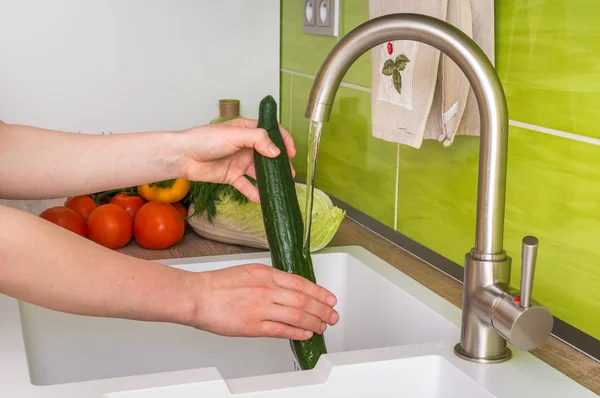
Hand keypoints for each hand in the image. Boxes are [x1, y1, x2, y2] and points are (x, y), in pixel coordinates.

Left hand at [179, 118, 295, 202]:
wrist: (183, 156)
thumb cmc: (204, 139)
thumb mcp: (234, 135)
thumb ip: (258, 140)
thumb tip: (276, 152)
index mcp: (247, 130)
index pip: (272, 132)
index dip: (284, 141)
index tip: (291, 153)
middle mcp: (245, 145)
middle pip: (268, 155)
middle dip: (280, 164)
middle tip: (289, 174)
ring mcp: (239, 161)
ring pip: (259, 172)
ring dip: (270, 180)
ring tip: (280, 188)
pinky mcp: (232, 176)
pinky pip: (247, 186)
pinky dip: (255, 193)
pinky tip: (263, 199)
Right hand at [188, 263, 338, 339]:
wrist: (197, 296)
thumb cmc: (218, 284)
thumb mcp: (249, 271)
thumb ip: (270, 279)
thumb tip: (289, 288)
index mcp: (266, 274)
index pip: (301, 283)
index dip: (319, 293)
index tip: (330, 299)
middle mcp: (266, 289)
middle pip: (303, 300)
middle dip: (321, 309)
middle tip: (332, 315)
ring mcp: (260, 308)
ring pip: (296, 315)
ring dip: (313, 322)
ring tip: (322, 326)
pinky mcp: (253, 326)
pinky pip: (281, 330)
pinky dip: (296, 332)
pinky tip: (305, 334)